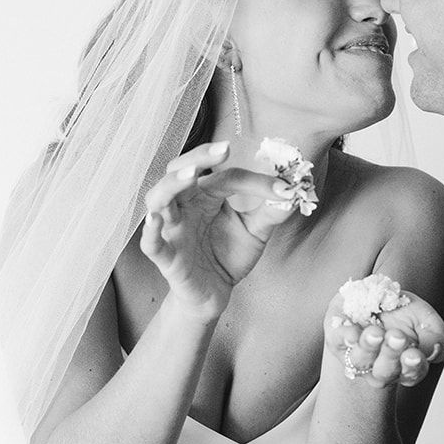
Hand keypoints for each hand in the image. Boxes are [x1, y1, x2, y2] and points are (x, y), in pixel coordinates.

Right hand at [141, 142, 297, 318]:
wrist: (215, 294)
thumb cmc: (228, 255)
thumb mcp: (255, 231)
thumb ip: (271, 212)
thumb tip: (294, 192)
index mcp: (205, 194)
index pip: (226, 177)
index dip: (255, 181)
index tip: (284, 187)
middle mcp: (184, 205)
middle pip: (179, 170)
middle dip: (199, 157)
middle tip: (224, 149)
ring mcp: (171, 229)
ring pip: (158, 198)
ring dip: (172, 184)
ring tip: (191, 175)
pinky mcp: (166, 257)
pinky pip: (150, 243)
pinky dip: (149, 231)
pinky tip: (155, 220)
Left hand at [324, 289, 443, 387]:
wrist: (375, 293)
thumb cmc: (403, 311)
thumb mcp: (427, 320)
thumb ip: (435, 338)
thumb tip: (434, 351)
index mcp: (404, 366)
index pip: (410, 373)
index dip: (412, 366)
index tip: (413, 354)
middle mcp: (378, 367)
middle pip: (383, 372)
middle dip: (390, 355)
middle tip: (396, 337)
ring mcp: (356, 354)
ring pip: (359, 361)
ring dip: (368, 348)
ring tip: (375, 332)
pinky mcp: (336, 339)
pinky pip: (337, 343)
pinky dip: (344, 338)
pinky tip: (352, 333)